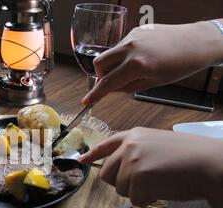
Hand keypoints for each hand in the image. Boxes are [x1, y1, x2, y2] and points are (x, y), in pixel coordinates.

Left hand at [78, 127, 222, 207]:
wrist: (209, 164)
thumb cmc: (188, 158)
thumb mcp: (156, 145)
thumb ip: (135, 153)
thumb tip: (118, 170)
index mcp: (133, 135)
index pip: (105, 145)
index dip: (92, 155)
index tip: (81, 161)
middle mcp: (129, 145)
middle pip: (107, 174)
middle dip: (122, 184)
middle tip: (144, 183)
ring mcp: (132, 160)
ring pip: (120, 188)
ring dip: (137, 193)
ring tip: (159, 182)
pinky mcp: (138, 177)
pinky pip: (134, 199)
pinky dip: (147, 200)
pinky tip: (163, 189)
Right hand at [82, 21, 222, 104]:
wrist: (196, 43)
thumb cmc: (179, 66)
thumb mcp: (152, 83)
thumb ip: (127, 86)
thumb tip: (111, 88)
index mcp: (136, 65)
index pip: (107, 83)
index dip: (95, 94)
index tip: (86, 101)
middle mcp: (130, 48)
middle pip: (99, 63)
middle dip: (101, 75)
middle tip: (113, 82)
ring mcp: (132, 37)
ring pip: (109, 53)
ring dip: (113, 64)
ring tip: (132, 70)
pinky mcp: (136, 31)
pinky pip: (121, 46)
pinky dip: (123, 55)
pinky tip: (140, 58)